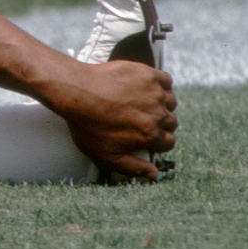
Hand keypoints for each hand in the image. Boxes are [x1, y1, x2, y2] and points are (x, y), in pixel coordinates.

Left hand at [48, 60, 177, 179]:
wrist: (77, 92)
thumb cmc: (87, 123)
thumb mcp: (106, 156)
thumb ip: (133, 167)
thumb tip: (153, 174)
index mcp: (150, 135)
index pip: (169, 142)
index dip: (158, 140)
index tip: (148, 135)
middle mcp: (157, 115)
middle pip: (171, 122)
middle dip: (159, 123)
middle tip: (141, 118)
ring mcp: (155, 93)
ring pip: (170, 101)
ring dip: (160, 103)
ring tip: (142, 103)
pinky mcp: (148, 75)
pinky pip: (165, 80)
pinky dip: (160, 83)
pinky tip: (146, 87)